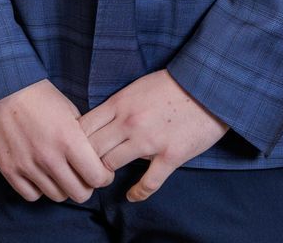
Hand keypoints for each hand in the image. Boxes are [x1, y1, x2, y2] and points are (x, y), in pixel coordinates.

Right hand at [0, 78, 112, 203]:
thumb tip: (95, 159)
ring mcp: (27, 165)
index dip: (103, 176)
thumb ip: (84, 138)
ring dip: (62, 186)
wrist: (0, 87)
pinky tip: (38, 174)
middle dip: (85, 185)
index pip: (97, 178)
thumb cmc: (38, 95)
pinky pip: (31, 195)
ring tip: (58, 172)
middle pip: (80, 194)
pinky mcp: (8, 169)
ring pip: (57, 196)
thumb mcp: (69, 110)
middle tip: (81, 174)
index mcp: (69, 139)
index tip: (100, 171)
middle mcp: (48, 157)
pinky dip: (38, 188)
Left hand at [79, 70, 228, 201]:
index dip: (76, 140)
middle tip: (86, 166)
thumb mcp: (135, 87)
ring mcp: (149, 141)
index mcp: (118, 103)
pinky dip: (138, 192)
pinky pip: (148, 182)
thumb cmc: (170, 84)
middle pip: (92, 149)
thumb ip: (117, 105)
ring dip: (107, 172)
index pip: (83, 127)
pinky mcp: (171, 156)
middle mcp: (129, 123)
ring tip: (106, 177)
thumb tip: (101, 122)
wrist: (206, 86)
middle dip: (86, 159)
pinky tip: (132, 196)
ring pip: (111, 164)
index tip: (77, 147)